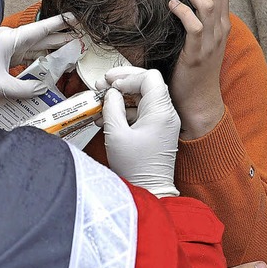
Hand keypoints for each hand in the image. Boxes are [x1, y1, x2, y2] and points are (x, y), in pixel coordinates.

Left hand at [0, 14, 72, 98]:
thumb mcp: (1, 85)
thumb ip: (25, 89)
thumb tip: (42, 89)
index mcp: (11, 39)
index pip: (41, 29)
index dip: (60, 24)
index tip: (76, 19)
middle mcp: (11, 41)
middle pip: (41, 39)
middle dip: (61, 41)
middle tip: (80, 43)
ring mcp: (7, 49)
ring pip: (34, 50)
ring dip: (50, 56)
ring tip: (67, 60)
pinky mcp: (4, 58)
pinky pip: (25, 59)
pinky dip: (36, 65)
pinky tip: (47, 71)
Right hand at [100, 67, 180, 197]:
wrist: (149, 190)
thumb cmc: (135, 167)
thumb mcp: (116, 133)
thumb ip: (112, 107)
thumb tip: (111, 94)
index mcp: (160, 111)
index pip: (148, 78)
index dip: (127, 77)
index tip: (109, 84)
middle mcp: (166, 114)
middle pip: (147, 84)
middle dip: (122, 83)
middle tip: (102, 84)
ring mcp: (163, 122)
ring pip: (142, 97)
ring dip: (121, 97)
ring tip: (100, 102)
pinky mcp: (157, 131)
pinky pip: (141, 112)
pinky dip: (125, 110)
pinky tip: (107, 117)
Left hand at [169, 0, 229, 139]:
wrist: (198, 101)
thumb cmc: (192, 73)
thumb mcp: (196, 43)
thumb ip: (193, 24)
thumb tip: (176, 4)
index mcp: (220, 25)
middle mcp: (219, 29)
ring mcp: (210, 41)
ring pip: (206, 3)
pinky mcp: (197, 53)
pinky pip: (194, 26)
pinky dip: (183, 11)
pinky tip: (170, 3)